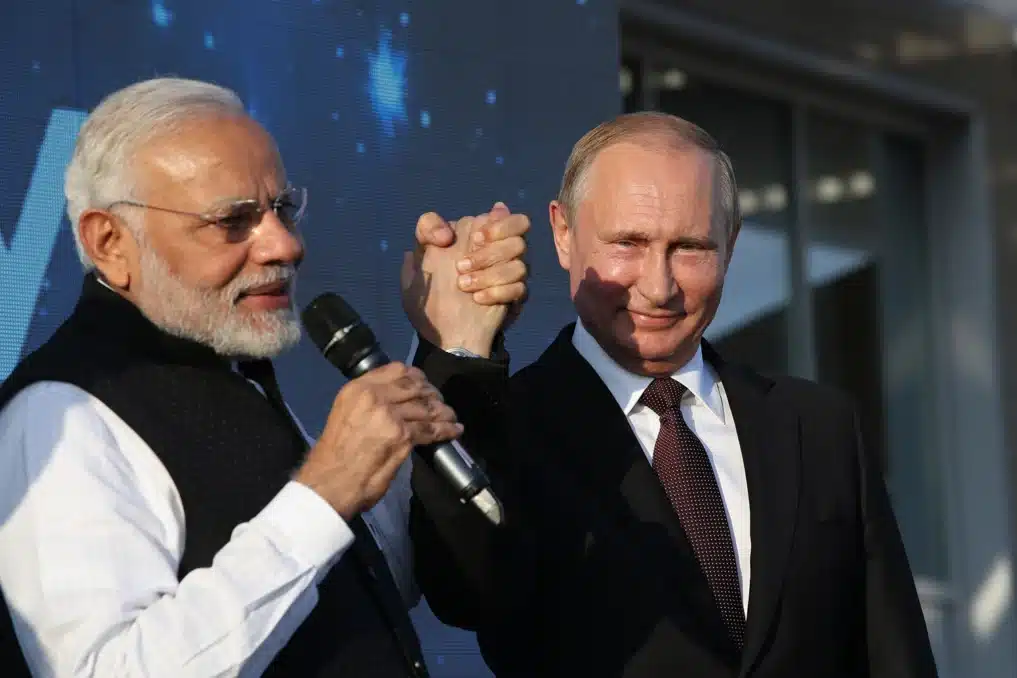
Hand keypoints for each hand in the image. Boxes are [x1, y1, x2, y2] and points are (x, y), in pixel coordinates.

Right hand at [295, 362, 460, 518]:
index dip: (417, 377)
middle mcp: (375, 397)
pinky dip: (447, 430)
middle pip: (415, 387)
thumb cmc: (334, 453)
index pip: (397, 370)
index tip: (425, 384)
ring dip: (443, 412)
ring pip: (426, 408)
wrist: (330, 481)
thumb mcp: (346, 412)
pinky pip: (431, 429)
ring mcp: (390, 416)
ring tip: (450, 417)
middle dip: (432, 395)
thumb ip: (369, 402)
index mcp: (358, 388)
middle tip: (440, 403)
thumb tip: (396, 399)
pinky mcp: (402, 437)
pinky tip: (454, 430)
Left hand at [402, 202, 529, 356]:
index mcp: (476, 238)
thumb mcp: (416, 267)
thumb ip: (425, 238)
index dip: (493, 223)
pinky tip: (478, 300)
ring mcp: (511, 271)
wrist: (447, 338)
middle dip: (489, 248)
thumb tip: (447, 231)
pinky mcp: (517, 294)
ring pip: (520, 257)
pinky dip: (497, 291)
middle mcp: (499, 250)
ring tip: (463, 287)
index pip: (501, 215)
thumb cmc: (429, 302)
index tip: (473, 239)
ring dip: (489, 272)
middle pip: (520, 229)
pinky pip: (520, 286)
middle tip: (461, 265)